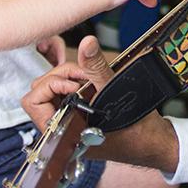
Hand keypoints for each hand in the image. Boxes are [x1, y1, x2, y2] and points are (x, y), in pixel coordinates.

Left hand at [22, 36, 180, 173]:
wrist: (154, 144)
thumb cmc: (136, 130)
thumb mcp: (115, 94)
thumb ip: (96, 68)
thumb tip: (86, 43)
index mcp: (62, 132)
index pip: (33, 102)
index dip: (51, 85)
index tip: (75, 82)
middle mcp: (61, 129)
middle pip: (41, 93)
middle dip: (60, 77)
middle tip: (83, 74)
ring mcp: (69, 123)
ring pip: (53, 92)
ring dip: (68, 79)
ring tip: (89, 76)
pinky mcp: (79, 116)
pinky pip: (66, 96)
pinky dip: (76, 83)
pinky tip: (92, 81)